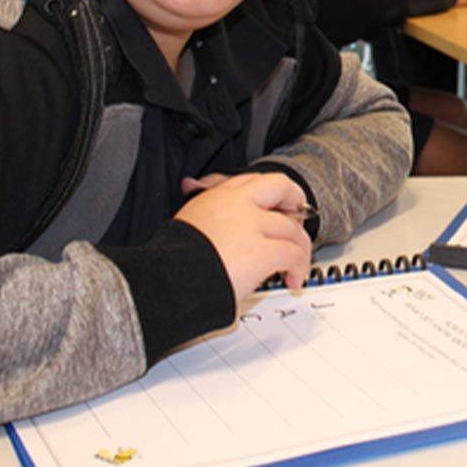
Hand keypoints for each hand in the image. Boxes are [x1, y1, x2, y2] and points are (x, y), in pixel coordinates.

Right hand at [176, 173, 313, 306]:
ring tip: (295, 267)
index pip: (251, 181)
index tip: (276, 207)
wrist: (166, 285)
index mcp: (215, 197)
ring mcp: (253, 224)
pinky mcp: (263, 251)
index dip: (269, 194)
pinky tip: (292, 278)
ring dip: (300, 248)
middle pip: (281, 187)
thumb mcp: (186, 227)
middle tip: (300, 221)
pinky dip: (299, 267)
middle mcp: (237, 203)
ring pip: (292, 228)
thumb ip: (207, 218)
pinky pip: (293, 253)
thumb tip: (210, 221)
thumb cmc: (170, 265)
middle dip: (296, 201)